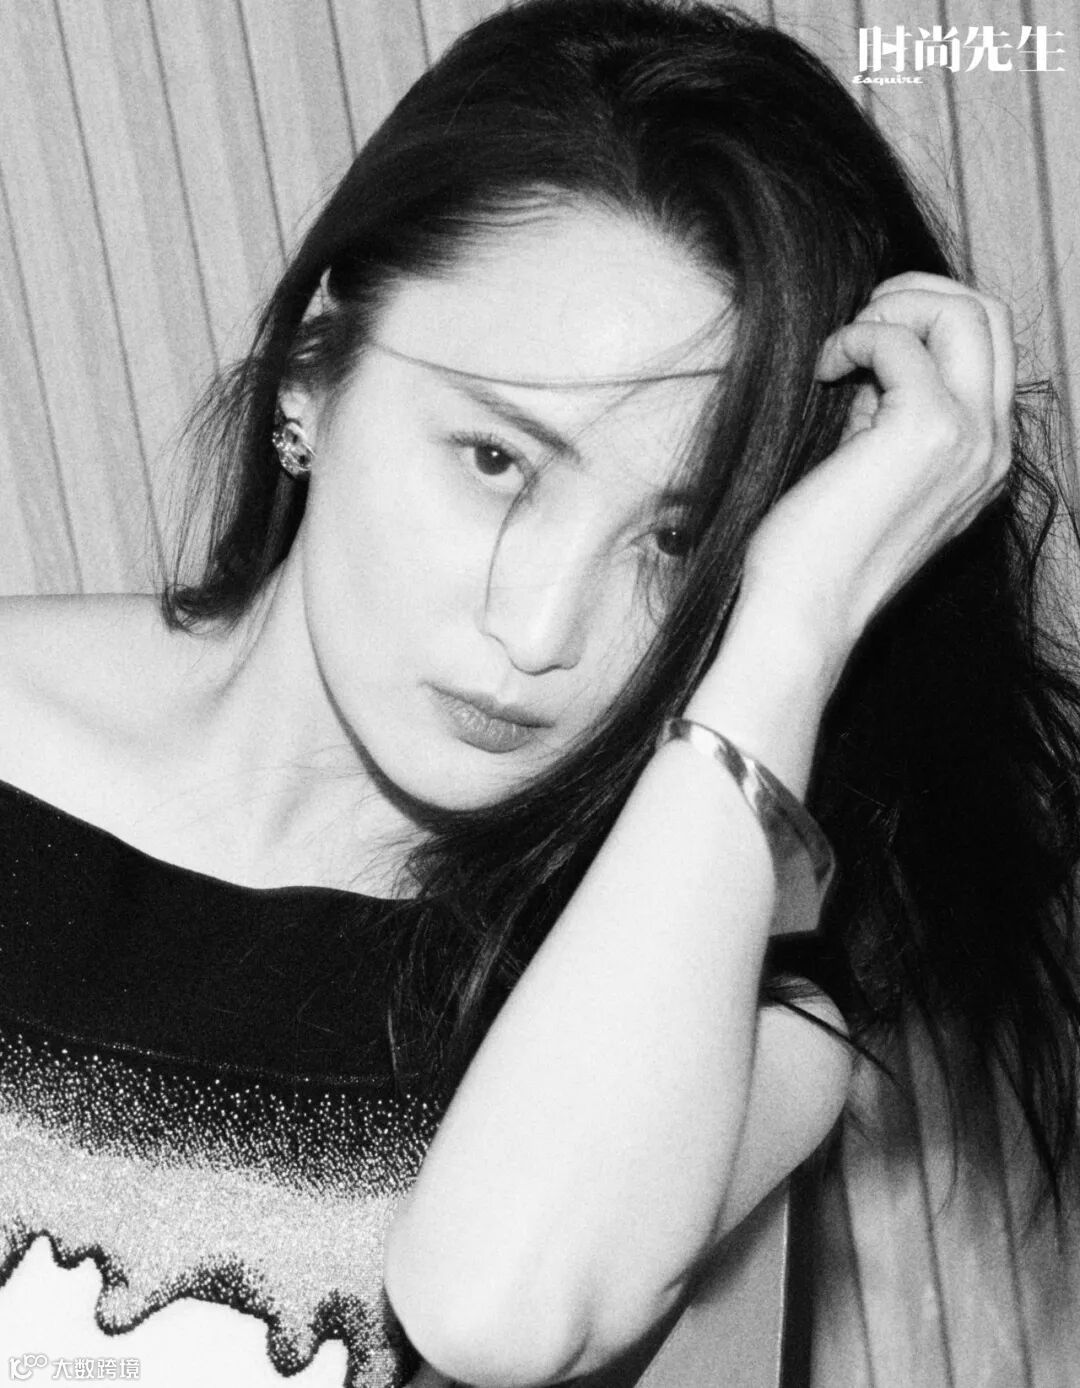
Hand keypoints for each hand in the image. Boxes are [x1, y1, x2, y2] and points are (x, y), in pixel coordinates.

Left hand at [738, 272, 1014, 666]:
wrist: (804, 612)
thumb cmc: (818, 551)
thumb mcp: (869, 467)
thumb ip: (886, 412)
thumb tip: (872, 352)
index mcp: (984, 456)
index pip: (988, 346)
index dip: (926, 321)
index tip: (864, 343)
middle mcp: (992, 446)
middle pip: (991, 314)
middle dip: (917, 296)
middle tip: (855, 329)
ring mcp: (970, 437)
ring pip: (964, 311)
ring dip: (892, 309)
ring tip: (840, 351)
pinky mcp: (928, 430)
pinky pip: (899, 340)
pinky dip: (854, 338)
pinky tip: (823, 370)